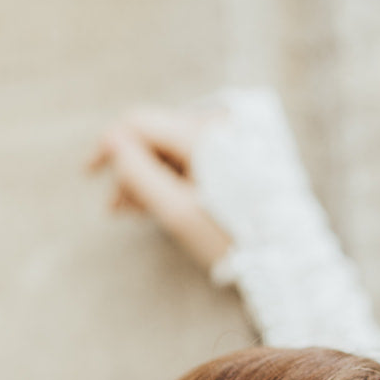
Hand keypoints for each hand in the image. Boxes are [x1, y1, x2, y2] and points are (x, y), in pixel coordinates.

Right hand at [88, 104, 232, 273]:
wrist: (290, 257)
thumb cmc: (234, 239)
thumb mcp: (178, 211)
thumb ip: (139, 174)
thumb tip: (111, 142)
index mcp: (204, 134)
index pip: (138, 124)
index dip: (110, 146)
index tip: (89, 173)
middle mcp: (220, 123)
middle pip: (157, 136)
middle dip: (132, 169)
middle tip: (118, 209)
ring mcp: (234, 134)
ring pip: (175, 147)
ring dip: (152, 173)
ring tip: (138, 210)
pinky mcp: (243, 149)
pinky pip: (197, 154)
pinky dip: (178, 174)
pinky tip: (166, 198)